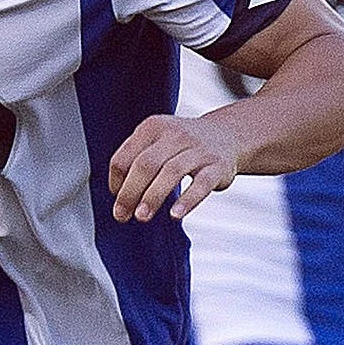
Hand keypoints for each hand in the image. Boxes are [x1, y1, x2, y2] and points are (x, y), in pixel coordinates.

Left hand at [108, 113, 238, 221]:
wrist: (226, 136)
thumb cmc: (183, 145)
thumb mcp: (157, 141)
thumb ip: (135, 161)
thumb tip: (118, 194)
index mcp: (153, 128)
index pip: (125, 157)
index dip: (117, 181)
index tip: (117, 200)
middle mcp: (175, 135)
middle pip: (146, 164)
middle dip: (130, 192)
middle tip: (122, 215)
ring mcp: (198, 150)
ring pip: (171, 172)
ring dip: (153, 196)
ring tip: (142, 216)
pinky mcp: (217, 166)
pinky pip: (201, 184)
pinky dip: (187, 200)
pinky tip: (175, 215)